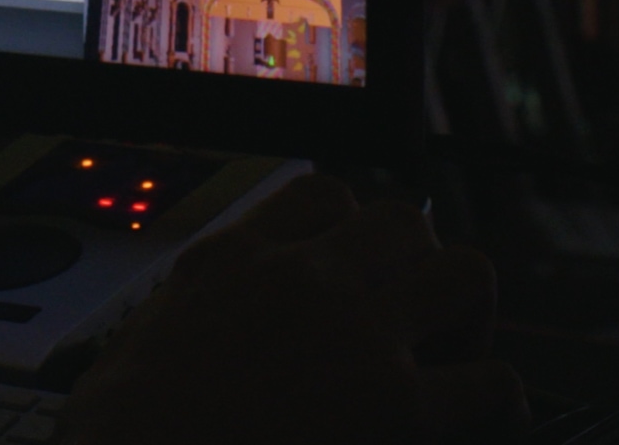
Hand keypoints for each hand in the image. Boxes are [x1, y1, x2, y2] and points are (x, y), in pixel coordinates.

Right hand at [64, 173, 526, 444]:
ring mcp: (355, 336)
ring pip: (466, 273)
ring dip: (467, 317)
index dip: (352, 235)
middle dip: (419, 268)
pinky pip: (494, 382)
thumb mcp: (147, 340)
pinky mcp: (395, 406)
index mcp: (234, 260)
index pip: (324, 197)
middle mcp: (301, 280)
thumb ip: (197, 313)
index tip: (351, 275)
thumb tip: (217, 331)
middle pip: (405, 223)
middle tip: (410, 325)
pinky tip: (481, 425)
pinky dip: (496, 405)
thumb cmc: (122, 432)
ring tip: (451, 362)